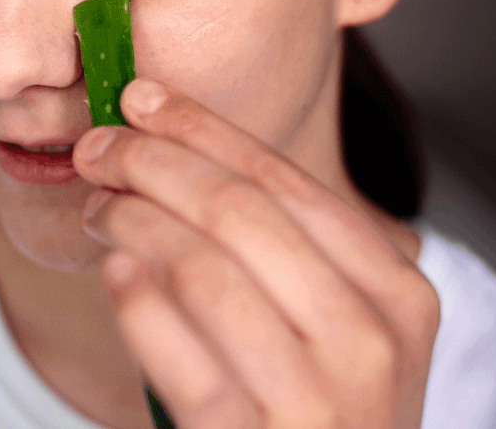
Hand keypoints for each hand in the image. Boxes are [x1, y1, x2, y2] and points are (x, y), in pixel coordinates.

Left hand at [72, 79, 439, 428]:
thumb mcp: (337, 325)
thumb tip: (170, 143)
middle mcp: (369, 342)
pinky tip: (113, 269)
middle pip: (236, 210)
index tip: (142, 98)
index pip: (285, 182)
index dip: (202, 129)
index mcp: (398, 295)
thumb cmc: (318, 407)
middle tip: (98, 146)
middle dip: (152, 160)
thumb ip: (281, 247)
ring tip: (98, 209)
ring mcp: (313, 399)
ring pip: (198, 264)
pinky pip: (169, 340)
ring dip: (130, 219)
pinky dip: (130, 292)